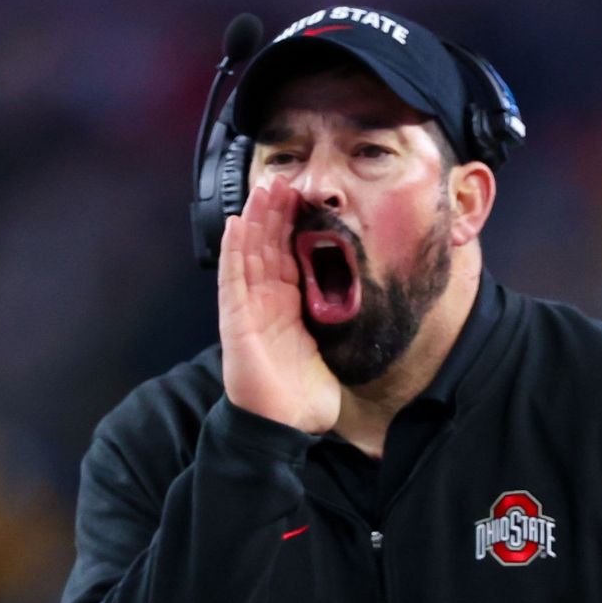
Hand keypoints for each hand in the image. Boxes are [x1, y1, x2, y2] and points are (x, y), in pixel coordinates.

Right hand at [217, 181, 339, 433]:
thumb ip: (338, 320)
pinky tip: (240, 224)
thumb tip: (369, 302)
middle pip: (266, 247)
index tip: (303, 197)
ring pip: (249, 253)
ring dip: (256, 220)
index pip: (288, 256)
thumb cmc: (305, 392)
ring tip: (264, 188)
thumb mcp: (330, 346)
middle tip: (283, 178)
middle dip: (273, 213)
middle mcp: (265, 302)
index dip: (293, 226)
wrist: (285, 424)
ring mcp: (248, 308)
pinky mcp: (236, 320)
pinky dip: (235, 250)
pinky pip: (233, 278)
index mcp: (288, 306)